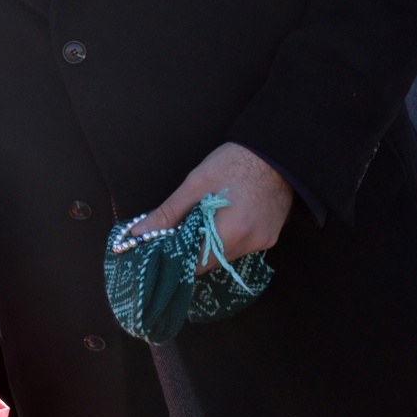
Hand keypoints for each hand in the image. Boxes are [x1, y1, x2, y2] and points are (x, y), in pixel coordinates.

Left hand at [119, 143, 292, 270]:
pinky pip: (241, 247)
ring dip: (208, 245)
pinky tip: (219, 220)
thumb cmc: (234, 163)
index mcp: (231, 231)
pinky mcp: (270, 237)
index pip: (196, 264)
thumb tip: (139, 232)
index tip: (159, 249)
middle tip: (174, 233)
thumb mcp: (196, 184)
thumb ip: (168, 213)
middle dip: (189, 252)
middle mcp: (250, 243)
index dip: (175, 259)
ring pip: (225, 255)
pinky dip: (225, 239)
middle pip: (210, 261)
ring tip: (197, 222)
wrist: (276, 152)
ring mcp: (263, 241)